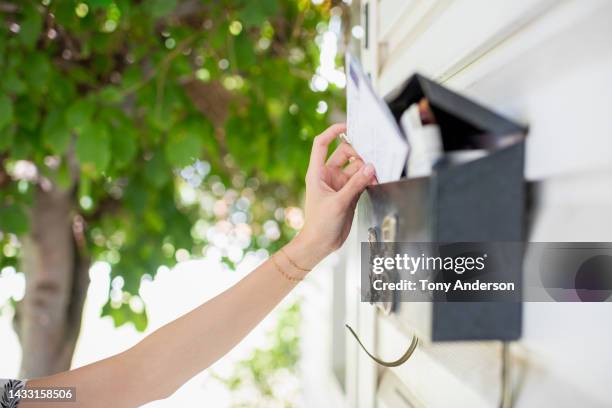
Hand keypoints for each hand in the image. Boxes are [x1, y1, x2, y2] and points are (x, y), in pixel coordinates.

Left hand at [290, 123, 375, 265]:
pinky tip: (374, 183)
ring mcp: (339, 185)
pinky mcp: (348, 194)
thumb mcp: (338, 203)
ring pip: (355, 168)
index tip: (346, 126)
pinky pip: (360, 180)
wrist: (320, 244)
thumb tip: (370, 167)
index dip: (332, 131)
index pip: (322, 144)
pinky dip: (367, 180)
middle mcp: (328, 176)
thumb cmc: (319, 225)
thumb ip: (355, 184)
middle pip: (345, 154)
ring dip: (365, 170)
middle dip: (358, 156)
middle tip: (368, 165)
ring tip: (373, 178)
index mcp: (317, 173)